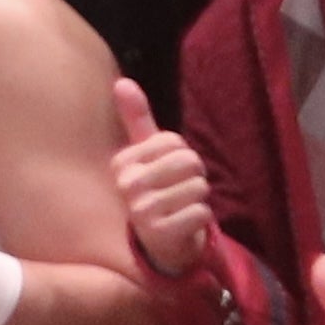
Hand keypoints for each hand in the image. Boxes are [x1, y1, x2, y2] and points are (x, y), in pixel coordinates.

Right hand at [107, 78, 212, 274]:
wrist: (156, 242)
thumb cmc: (155, 190)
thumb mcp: (145, 154)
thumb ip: (136, 118)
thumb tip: (122, 81)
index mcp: (122, 164)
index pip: (174, 142)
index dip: (182, 155)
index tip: (168, 172)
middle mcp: (127, 186)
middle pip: (189, 162)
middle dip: (195, 176)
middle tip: (180, 191)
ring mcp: (142, 211)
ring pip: (199, 187)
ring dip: (199, 198)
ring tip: (182, 207)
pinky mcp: (161, 234)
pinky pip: (202, 212)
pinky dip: (201, 218)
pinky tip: (185, 224)